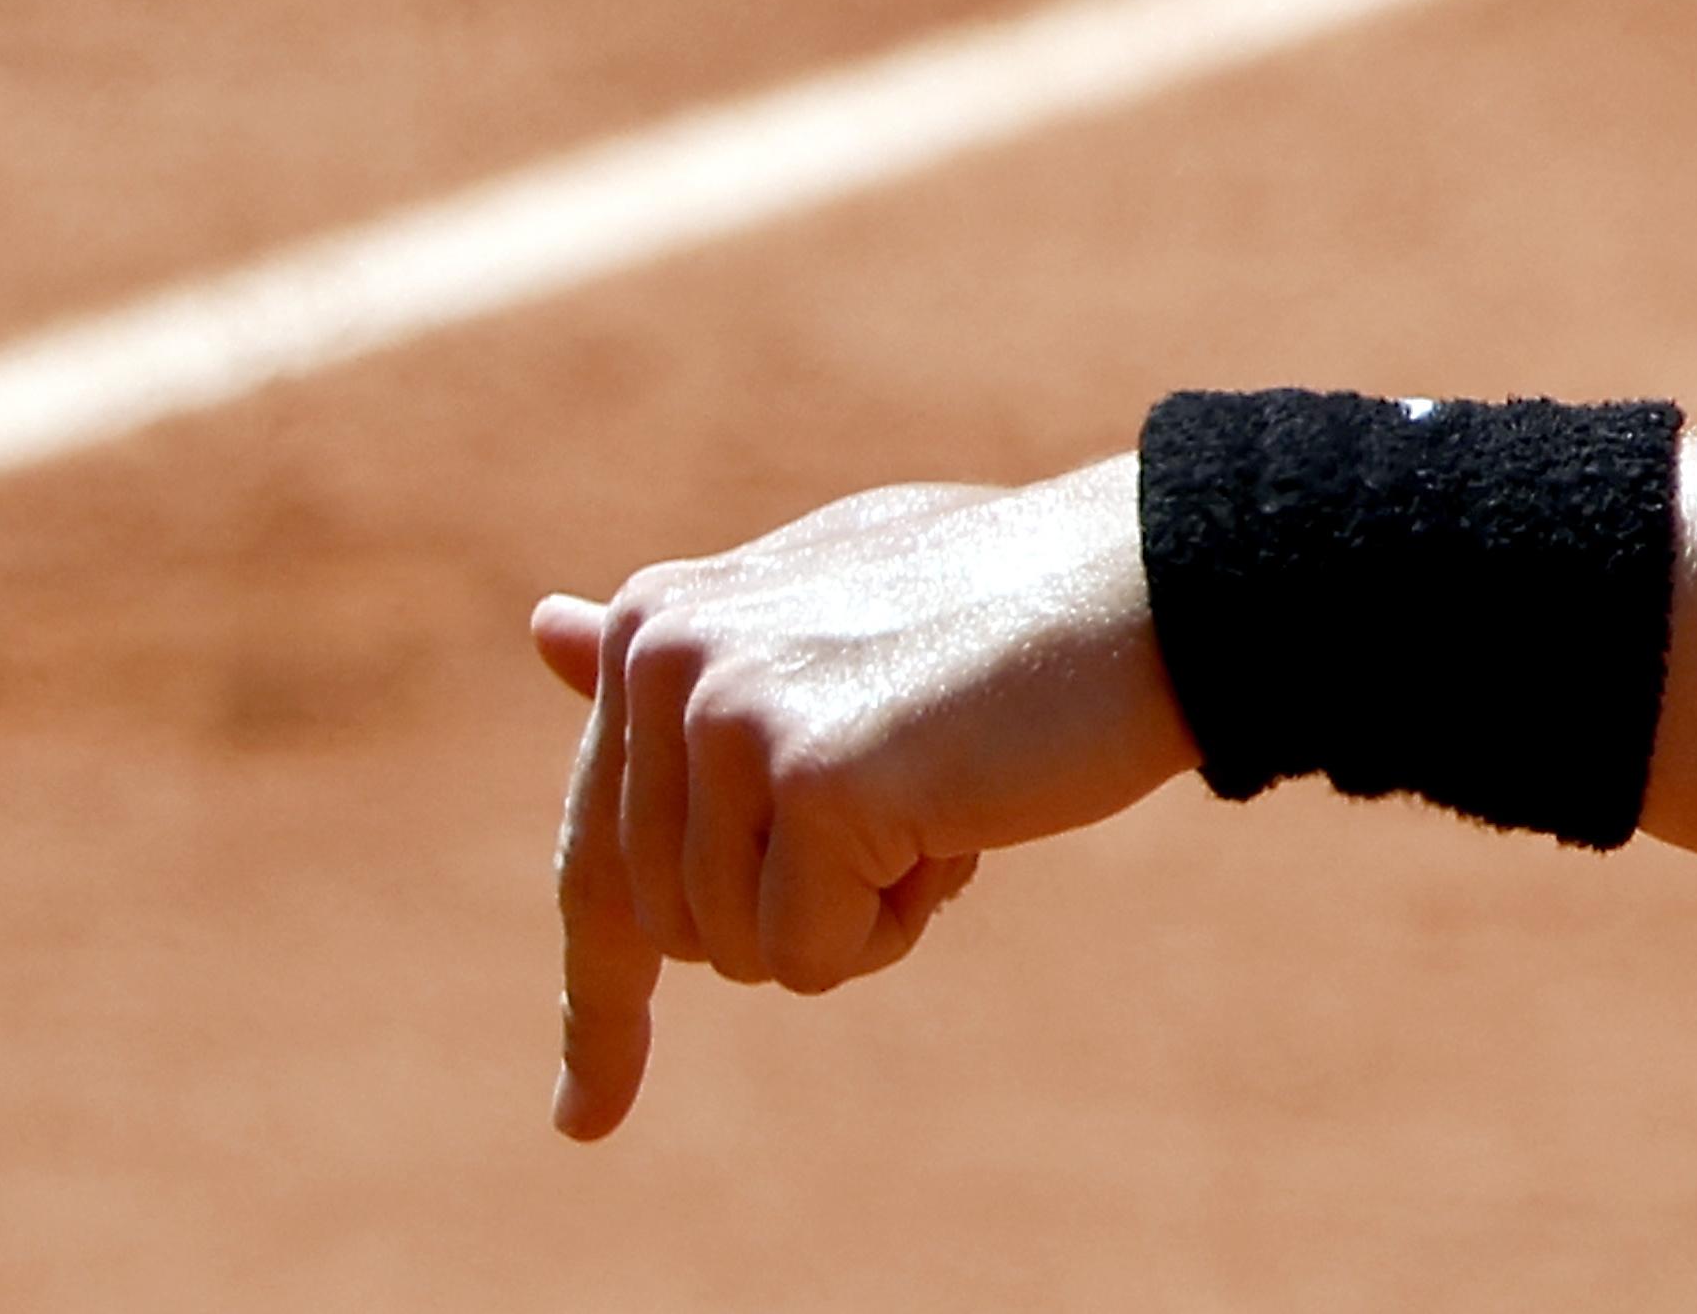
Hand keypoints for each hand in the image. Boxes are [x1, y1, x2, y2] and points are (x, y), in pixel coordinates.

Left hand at [535, 459, 1192, 1138]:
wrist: (1150, 579)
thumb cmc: (1001, 602)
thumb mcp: (823, 604)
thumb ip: (695, 653)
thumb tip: (546, 627)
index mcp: (657, 622)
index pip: (593, 853)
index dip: (600, 1003)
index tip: (582, 1117)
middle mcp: (664, 656)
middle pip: (674, 926)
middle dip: (800, 911)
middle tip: (911, 810)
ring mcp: (730, 713)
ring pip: (741, 953)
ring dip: (859, 912)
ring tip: (941, 791)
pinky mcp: (809, 778)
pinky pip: (812, 957)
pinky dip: (894, 923)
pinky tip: (959, 820)